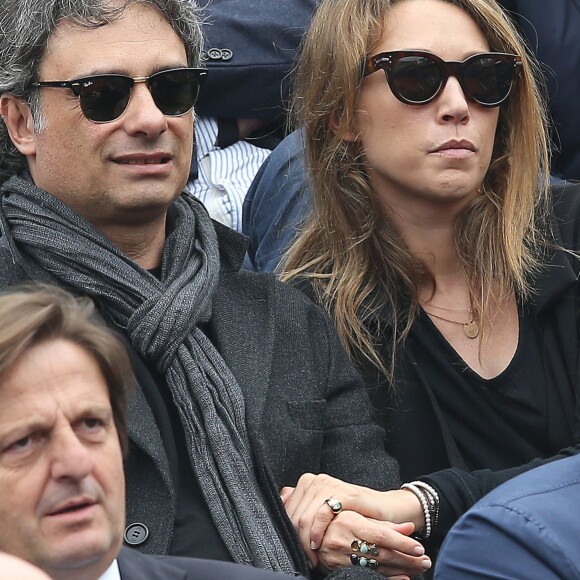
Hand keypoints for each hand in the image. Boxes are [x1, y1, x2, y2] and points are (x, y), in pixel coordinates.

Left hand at [282, 473, 428, 573]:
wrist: (383, 511)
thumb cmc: (352, 512)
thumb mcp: (323, 508)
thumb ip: (303, 503)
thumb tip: (282, 497)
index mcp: (308, 482)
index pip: (287, 509)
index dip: (287, 532)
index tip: (294, 548)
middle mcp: (316, 480)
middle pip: (293, 515)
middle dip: (296, 540)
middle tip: (304, 557)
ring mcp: (330, 484)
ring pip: (305, 517)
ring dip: (306, 542)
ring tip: (312, 556)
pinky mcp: (344, 493)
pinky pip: (322, 514)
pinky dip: (318, 533)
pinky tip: (319, 545)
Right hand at [316, 511, 430, 576]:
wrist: (310, 532)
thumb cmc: (336, 520)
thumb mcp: (358, 515)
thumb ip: (383, 523)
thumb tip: (409, 527)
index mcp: (349, 521)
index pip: (380, 534)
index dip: (401, 542)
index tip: (418, 547)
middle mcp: (343, 540)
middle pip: (380, 553)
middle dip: (406, 558)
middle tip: (424, 560)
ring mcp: (340, 557)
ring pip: (376, 566)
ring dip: (400, 569)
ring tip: (418, 568)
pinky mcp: (337, 569)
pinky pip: (365, 576)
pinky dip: (387, 578)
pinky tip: (402, 578)